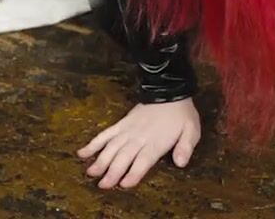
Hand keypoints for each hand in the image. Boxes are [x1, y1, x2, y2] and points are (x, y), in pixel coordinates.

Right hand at [76, 98, 202, 188]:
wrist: (169, 90)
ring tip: (90, 172)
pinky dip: (93, 143)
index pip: (142, 161)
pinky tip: (82, 153)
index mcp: (155, 142)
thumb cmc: (181, 114)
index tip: (124, 184)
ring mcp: (127, 130)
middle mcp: (139, 138)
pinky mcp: (121, 124)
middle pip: (123, 157)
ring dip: (100, 160)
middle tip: (102, 185)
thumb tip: (181, 163)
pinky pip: (105, 134)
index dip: (133, 173)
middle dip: (112, 171)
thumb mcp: (191, 130)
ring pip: (111, 147)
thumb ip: (186, 147)